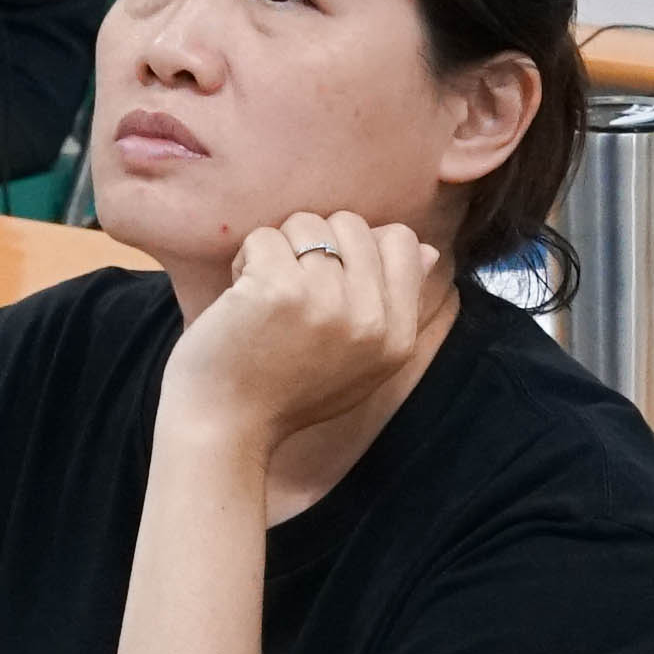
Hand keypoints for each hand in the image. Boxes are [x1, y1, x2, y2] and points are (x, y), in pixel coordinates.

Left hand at [171, 215, 450, 457]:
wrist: (224, 429)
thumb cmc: (284, 394)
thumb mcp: (360, 363)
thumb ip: (394, 308)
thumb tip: (430, 250)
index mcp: (397, 337)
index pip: (403, 243)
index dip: (360, 245)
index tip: (328, 276)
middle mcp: (370, 319)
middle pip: (351, 225)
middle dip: (312, 243)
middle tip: (288, 288)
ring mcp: (326, 301)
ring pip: (306, 224)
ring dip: (277, 251)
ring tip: (262, 295)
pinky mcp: (279, 289)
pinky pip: (264, 237)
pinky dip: (244, 261)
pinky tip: (239, 299)